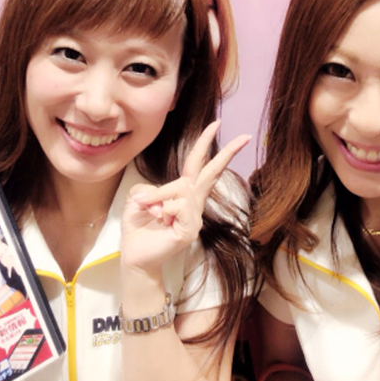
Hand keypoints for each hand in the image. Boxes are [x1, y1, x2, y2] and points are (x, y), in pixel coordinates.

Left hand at [121, 120, 249, 274]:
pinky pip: (179, 207)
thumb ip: (149, 189)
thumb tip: (163, 195)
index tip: (216, 123)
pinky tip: (161, 220)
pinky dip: (164, 209)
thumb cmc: (138, 227)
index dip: (205, 143)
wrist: (134, 257)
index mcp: (183, 193)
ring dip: (160, 196)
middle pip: (211, 172)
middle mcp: (193, 203)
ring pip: (183, 189)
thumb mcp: (138, 199)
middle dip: (227, 153)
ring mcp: (195, 218)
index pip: (197, 164)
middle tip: (244, 136)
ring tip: (150, 210)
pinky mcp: (190, 231)